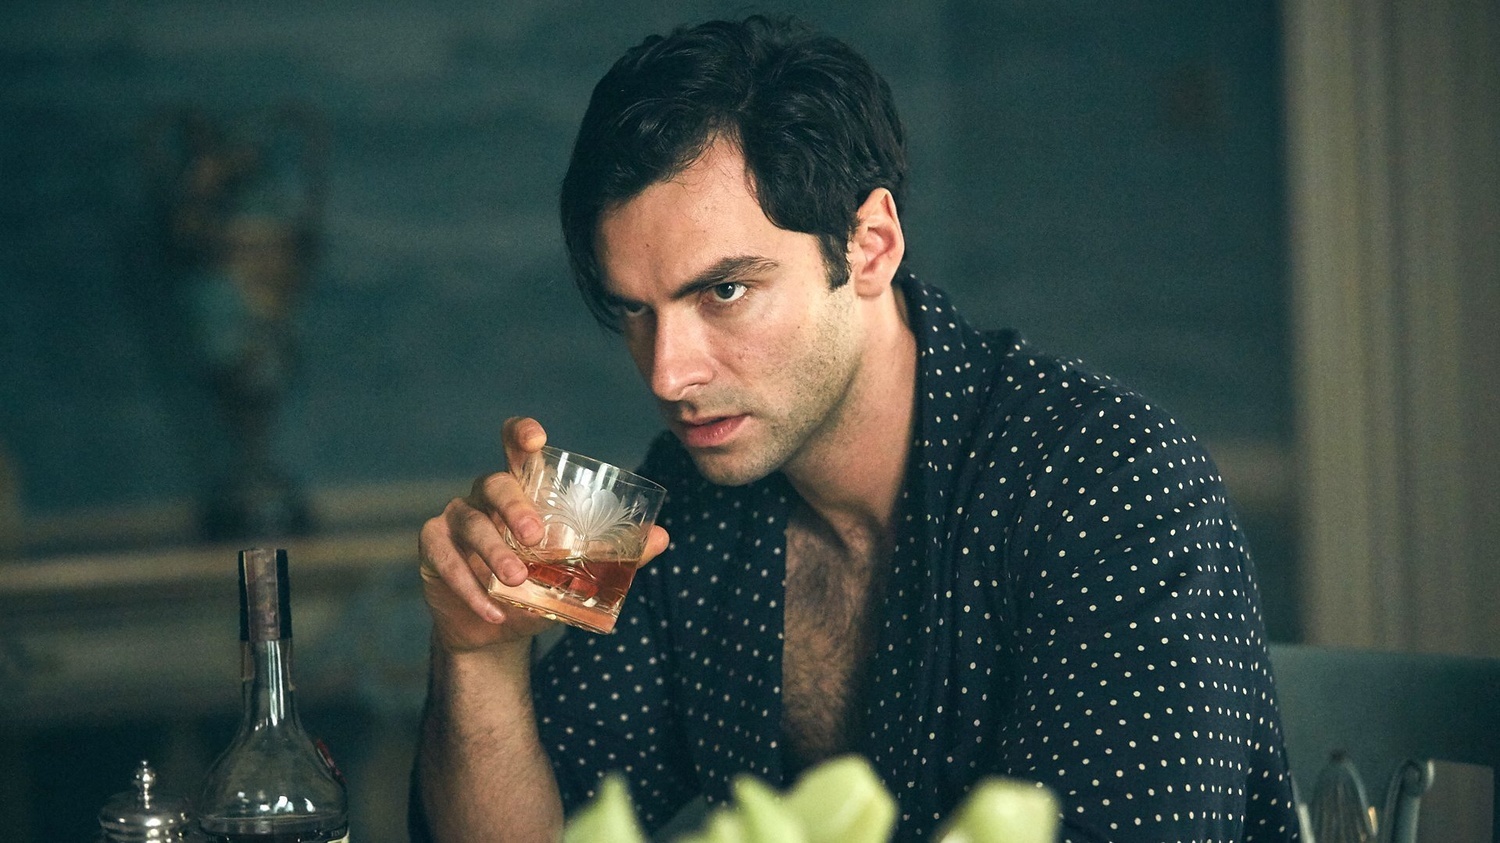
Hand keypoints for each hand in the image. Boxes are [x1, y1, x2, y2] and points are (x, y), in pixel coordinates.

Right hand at [418, 417, 668, 652]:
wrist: (495, 629)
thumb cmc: (538, 584)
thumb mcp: (575, 571)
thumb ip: (614, 553)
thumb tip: (663, 538)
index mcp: (521, 489)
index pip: (516, 448)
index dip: (521, 434)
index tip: (536, 438)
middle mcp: (484, 496)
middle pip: (495, 484)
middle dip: (515, 507)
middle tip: (536, 537)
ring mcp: (455, 519)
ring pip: (470, 524)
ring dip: (494, 554)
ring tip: (517, 581)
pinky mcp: (432, 548)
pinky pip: (446, 560)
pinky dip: (471, 588)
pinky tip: (495, 610)